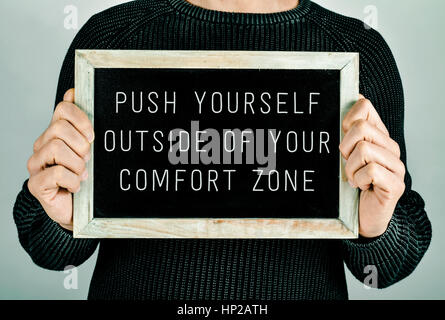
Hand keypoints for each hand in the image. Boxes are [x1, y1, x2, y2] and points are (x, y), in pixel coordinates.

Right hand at [27, 89, 93, 230]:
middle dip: (81, 145)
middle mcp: (42, 145)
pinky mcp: (35, 184)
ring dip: (78, 165)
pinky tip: (75, 187)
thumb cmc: (85, 178)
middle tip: (87, 160)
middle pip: (59, 128)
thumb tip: (72, 92)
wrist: (79, 211)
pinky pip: (57, 173)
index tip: (92, 135)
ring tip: (81, 175)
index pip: (62, 109)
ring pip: (57, 148)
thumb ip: (81, 124)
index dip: (80, 118)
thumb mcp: (88, 150)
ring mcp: (36, 164)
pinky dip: (73, 181)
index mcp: (55, 134)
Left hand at [339, 95, 404, 237]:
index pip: (364, 106)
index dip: (347, 120)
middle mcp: (390, 147)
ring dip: (349, 168)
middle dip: (344, 149)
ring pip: (363, 149)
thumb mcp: (344, 154)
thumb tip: (353, 96)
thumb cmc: (350, 184)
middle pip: (361, 128)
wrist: (361, 216)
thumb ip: (348, 131)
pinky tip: (361, 187)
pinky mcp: (396, 184)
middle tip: (346, 164)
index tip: (343, 138)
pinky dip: (358, 180)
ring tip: (353, 178)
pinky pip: (370, 171)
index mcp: (378, 135)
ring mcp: (396, 165)